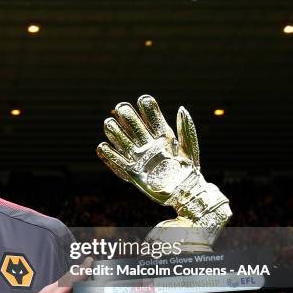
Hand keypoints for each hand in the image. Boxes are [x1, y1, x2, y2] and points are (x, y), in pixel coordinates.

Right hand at [96, 95, 231, 246]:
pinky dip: (109, 156)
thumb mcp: (190, 147)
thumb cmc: (190, 170)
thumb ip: (185, 128)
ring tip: (109, 123)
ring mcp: (140, 158)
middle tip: (122, 108)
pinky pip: (118, 163)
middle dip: (127, 116)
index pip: (152, 119)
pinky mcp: (133, 173)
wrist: (185, 192)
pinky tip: (103, 146)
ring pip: (123, 142)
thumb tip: (181, 108)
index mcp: (163, 137)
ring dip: (115, 132)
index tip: (143, 100)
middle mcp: (149, 146)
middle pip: (134, 127)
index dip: (147, 108)